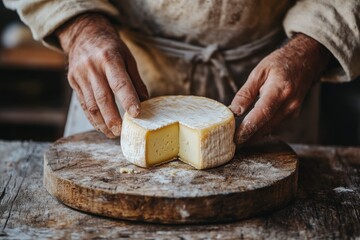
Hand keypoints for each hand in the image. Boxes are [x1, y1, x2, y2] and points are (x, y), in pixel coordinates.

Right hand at [57, 13, 147, 137]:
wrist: (84, 34)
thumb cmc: (111, 47)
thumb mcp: (127, 57)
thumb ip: (135, 80)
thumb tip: (145, 101)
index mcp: (109, 58)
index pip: (119, 82)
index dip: (128, 99)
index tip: (136, 114)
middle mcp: (92, 66)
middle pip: (102, 97)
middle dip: (112, 117)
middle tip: (121, 132)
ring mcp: (80, 74)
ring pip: (90, 104)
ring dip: (102, 122)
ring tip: (112, 133)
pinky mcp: (73, 81)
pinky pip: (83, 104)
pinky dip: (92, 118)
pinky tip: (101, 126)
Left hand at [230, 33, 330, 144]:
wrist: (306, 60)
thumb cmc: (280, 63)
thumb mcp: (259, 72)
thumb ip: (246, 93)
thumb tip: (234, 111)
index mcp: (280, 90)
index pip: (262, 114)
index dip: (248, 128)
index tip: (235, 138)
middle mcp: (289, 104)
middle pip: (265, 127)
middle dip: (247, 138)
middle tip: (230, 144)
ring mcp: (293, 111)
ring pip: (269, 130)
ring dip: (253, 137)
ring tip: (236, 140)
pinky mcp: (292, 115)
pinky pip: (274, 126)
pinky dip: (261, 130)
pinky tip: (249, 133)